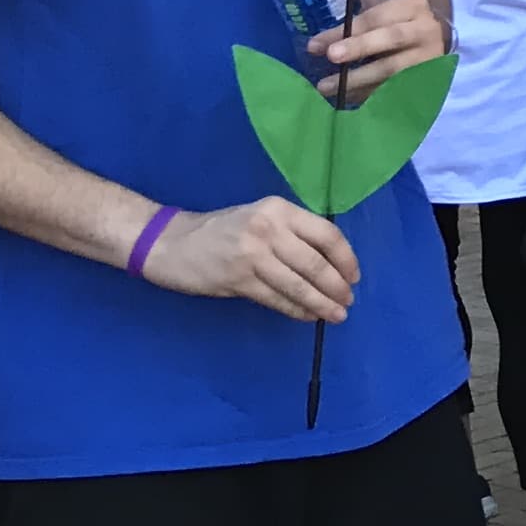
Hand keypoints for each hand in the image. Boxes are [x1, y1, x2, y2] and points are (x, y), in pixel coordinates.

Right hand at [146, 199, 356, 323]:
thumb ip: (293, 234)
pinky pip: (277, 299)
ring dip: (321, 304)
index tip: (354, 277)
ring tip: (335, 314)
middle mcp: (268, 229)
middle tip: (347, 302)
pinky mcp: (238, 280)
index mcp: (279, 210)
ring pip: (298, 285)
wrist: (171, 242)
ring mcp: (252, 255)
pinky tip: (308, 315)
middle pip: (316, 264)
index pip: (327, 234)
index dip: (346, 259)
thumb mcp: (260, 218)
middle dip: (337, 287)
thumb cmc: (222, 230)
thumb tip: (333, 264)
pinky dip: (297, 310)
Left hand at [310, 0, 447, 99]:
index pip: (376, 17)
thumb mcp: (387, 1)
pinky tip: (346, 97)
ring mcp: (428, 56)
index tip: (316, 44)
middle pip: (391, 39)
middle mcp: (425, 29)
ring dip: (358, 79)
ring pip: (393, 69)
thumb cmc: (402, 18)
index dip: (346, 31)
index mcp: (412, 5)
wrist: (439, 36)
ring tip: (327, 86)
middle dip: (358, 48)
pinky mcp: (428, 79)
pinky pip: (395, 89)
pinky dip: (369, 94)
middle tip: (329, 57)